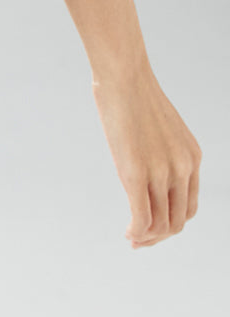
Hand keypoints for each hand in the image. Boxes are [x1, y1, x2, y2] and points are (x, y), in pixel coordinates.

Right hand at [91, 63, 201, 247]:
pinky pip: (141, 217)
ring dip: (147, 238)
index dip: (172, 223)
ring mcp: (160, 172)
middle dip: (159, 237)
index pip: (188, 206)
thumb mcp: (161, 127)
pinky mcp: (135, 174)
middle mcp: (182, 168)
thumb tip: (146, 159)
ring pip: (161, 224)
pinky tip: (128, 234)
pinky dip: (136, 232)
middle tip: (139, 241)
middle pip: (177, 221)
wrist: (124, 75)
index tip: (152, 227)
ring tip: (132, 238)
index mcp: (192, 157)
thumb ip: (162, 150)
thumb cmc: (134, 94)